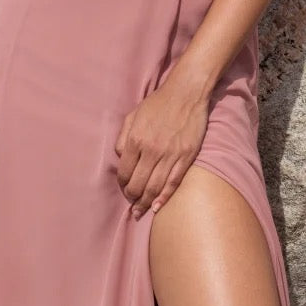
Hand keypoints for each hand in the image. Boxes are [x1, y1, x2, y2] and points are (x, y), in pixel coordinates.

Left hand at [114, 73, 208, 217]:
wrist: (186, 93)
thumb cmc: (158, 103)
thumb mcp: (132, 115)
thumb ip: (123, 137)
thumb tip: (119, 157)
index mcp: (135, 139)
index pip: (124, 172)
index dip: (122, 185)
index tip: (125, 189)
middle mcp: (151, 150)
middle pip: (137, 184)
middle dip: (132, 198)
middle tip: (132, 204)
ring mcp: (170, 155)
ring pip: (154, 188)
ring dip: (146, 203)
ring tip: (141, 212)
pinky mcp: (186, 156)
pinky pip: (173, 183)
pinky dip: (164, 197)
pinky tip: (157, 207)